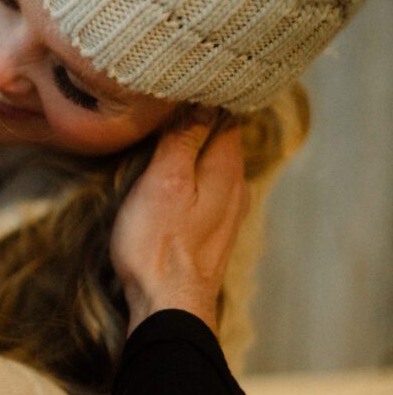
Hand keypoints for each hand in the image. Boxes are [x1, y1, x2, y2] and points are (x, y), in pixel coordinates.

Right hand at [110, 111, 249, 334]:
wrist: (167, 307)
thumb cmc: (159, 245)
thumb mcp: (165, 181)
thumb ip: (184, 139)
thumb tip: (201, 101)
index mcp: (227, 169)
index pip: (225, 116)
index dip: (204, 99)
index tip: (178, 86)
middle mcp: (235, 188)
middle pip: (221, 141)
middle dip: (198, 123)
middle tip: (165, 107)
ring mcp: (226, 213)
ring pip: (212, 168)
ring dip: (192, 152)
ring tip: (164, 138)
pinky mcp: (210, 233)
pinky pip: (204, 191)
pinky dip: (189, 179)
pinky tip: (170, 180)